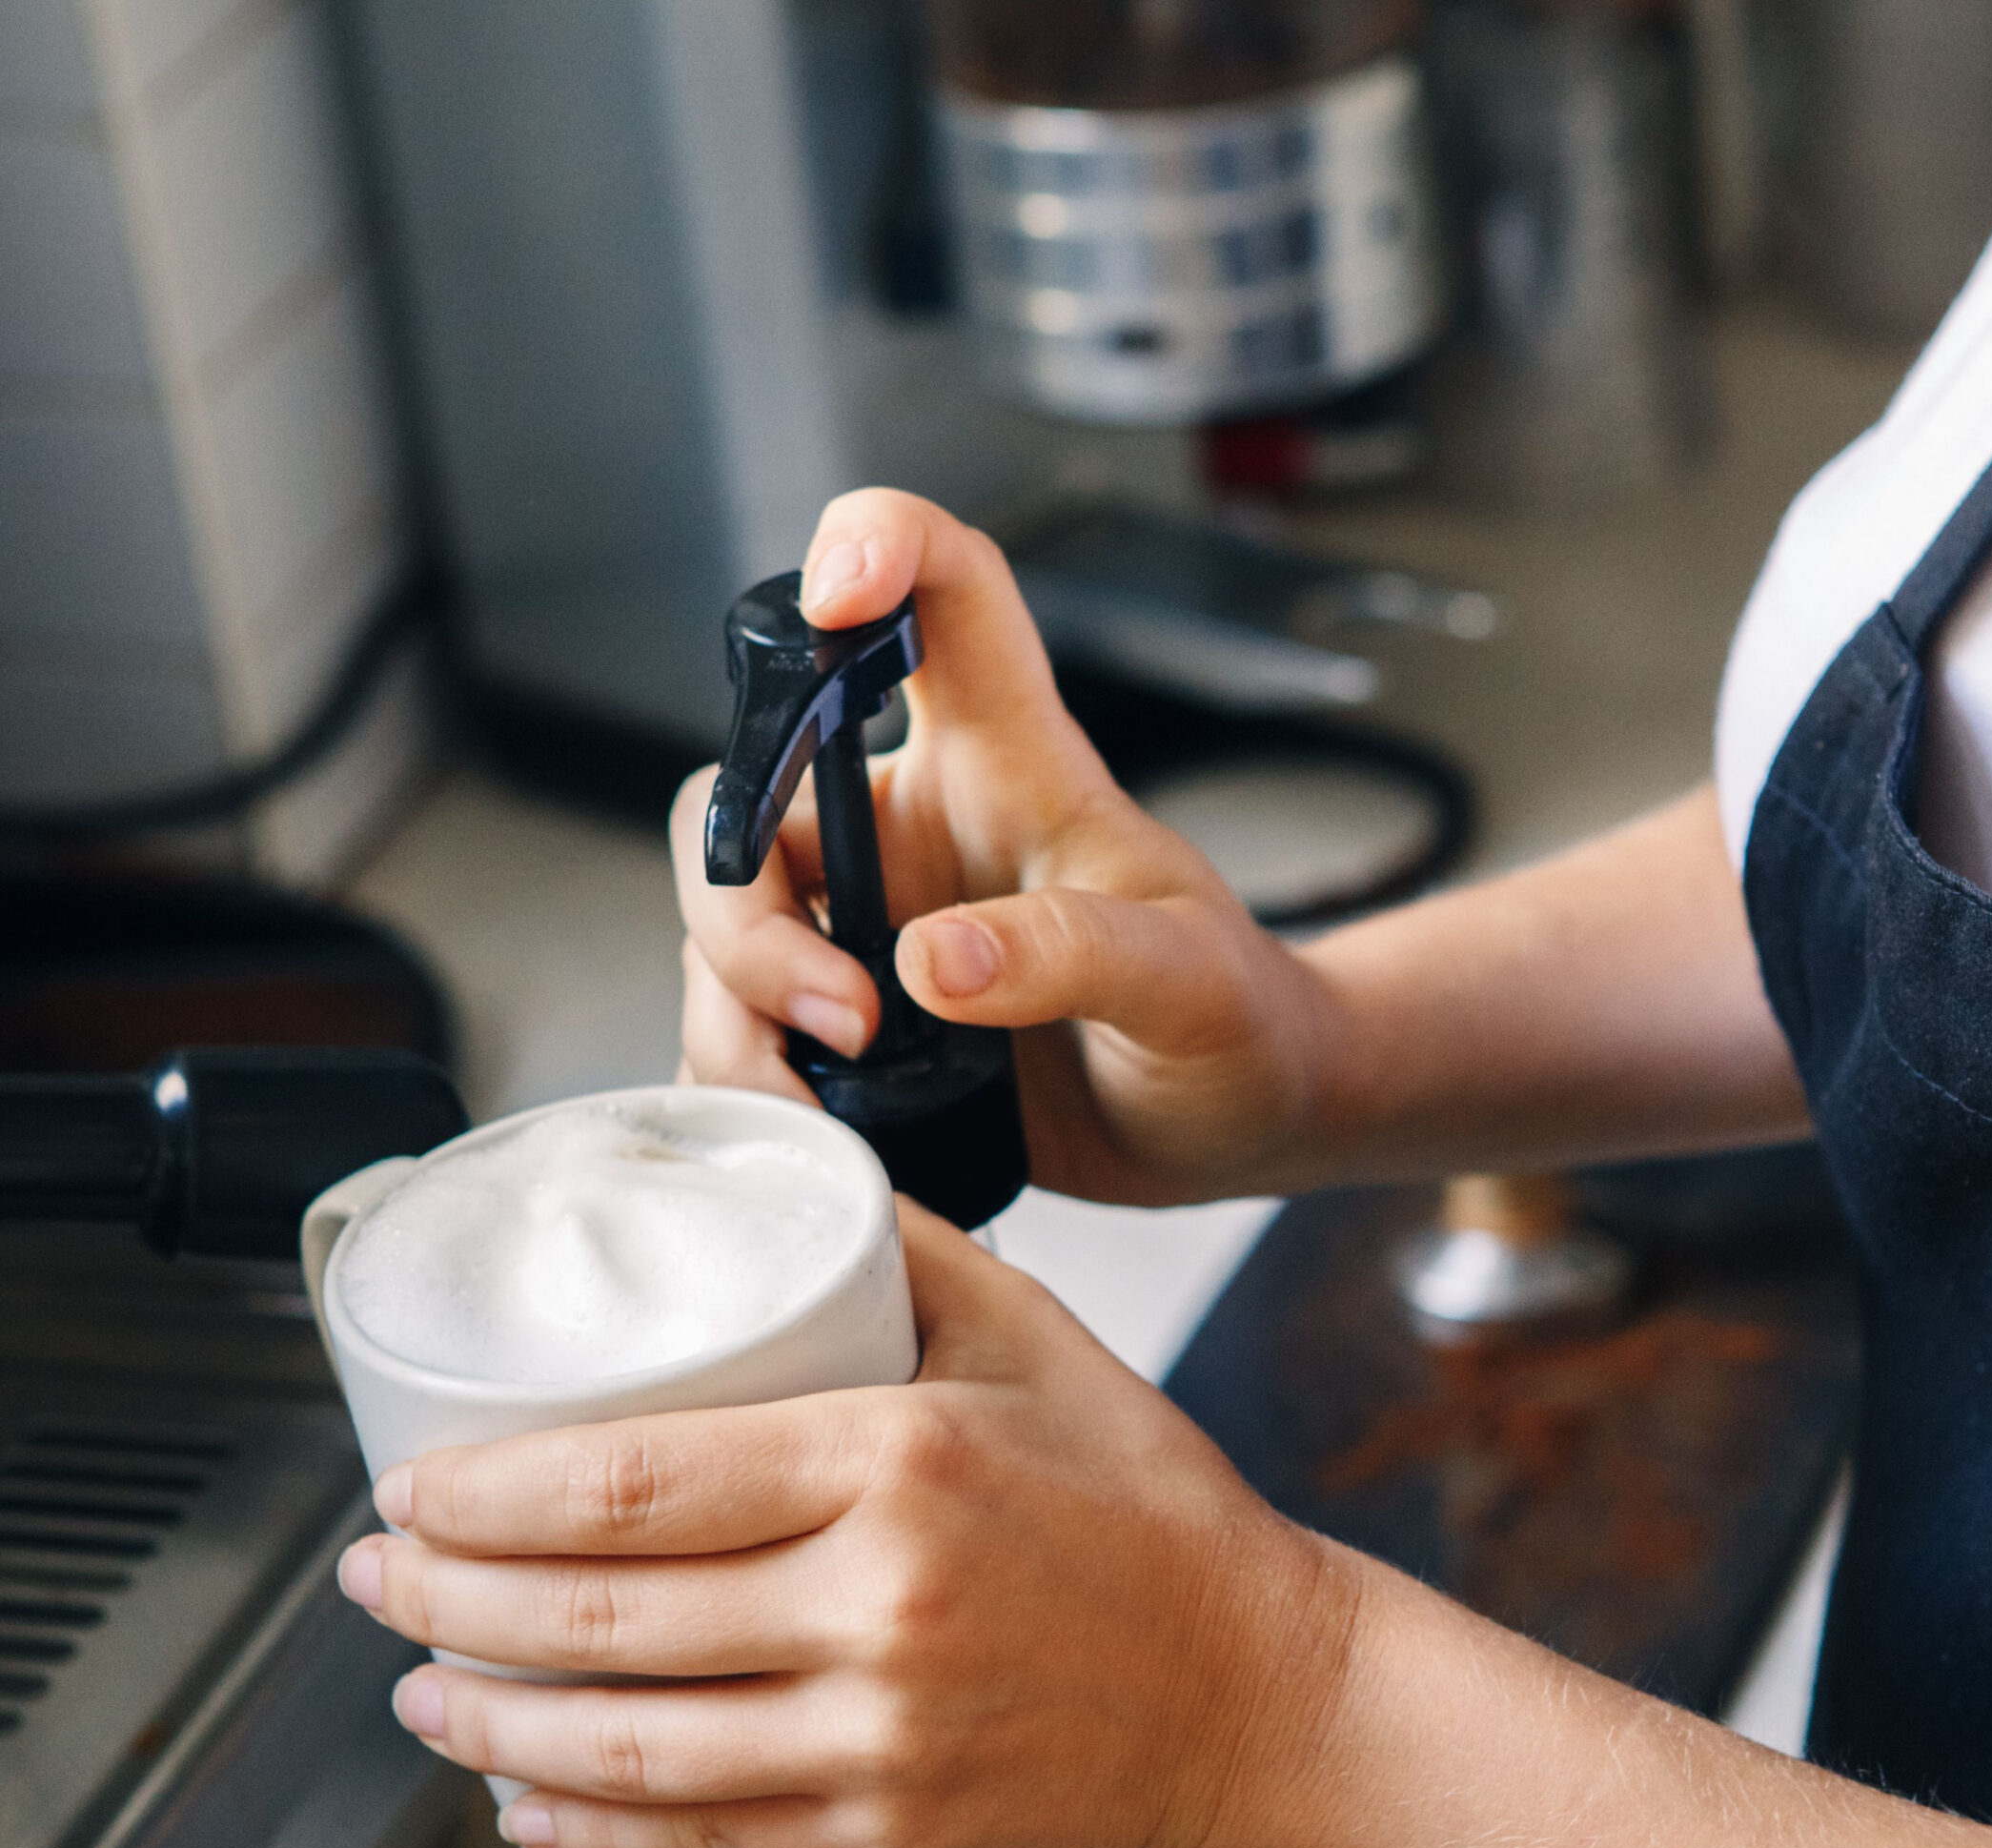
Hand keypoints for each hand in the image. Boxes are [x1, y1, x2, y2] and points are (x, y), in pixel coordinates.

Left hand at [337, 1208, 1356, 1847]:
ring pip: (626, 1748)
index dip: (489, 1492)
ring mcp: (882, 1735)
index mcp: (901, 1460)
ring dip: (489, 1725)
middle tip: (375, 1579)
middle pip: (601, 1618)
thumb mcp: (1038, 1336)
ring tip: (416, 1693)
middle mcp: (880, 1605)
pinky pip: (701, 1839)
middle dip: (448, 1603)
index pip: (634, 1482)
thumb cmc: (1152, 1505)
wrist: (1258, 1686)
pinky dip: (590, 1829)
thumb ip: (901, 1249)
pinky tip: (524, 1805)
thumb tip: (781, 1183)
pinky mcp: (891, 1826)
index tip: (413, 1483)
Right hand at [673, 489, 1343, 1204]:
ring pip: (720, 931)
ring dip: (741, 1024)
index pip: (944, 593)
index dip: (879, 543)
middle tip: (847, 1022)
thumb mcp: (1187, 983)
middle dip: (745, 920)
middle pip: (745, 801)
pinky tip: (828, 1130)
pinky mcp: (848, 1023)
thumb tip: (930, 961)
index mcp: (1009, 765)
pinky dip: (753, 1084)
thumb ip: (1073, 952)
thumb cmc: (1239, 1022)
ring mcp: (870, 925)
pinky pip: (739, 1030)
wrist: (1242, 1124)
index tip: (836, 589)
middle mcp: (916, 829)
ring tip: (831, 1105)